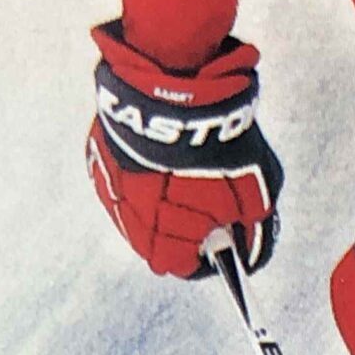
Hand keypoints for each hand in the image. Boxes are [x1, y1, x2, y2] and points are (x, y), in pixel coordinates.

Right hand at [87, 22, 282, 279]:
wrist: (175, 87)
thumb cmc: (218, 147)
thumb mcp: (255, 194)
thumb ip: (254, 231)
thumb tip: (253, 253)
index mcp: (163, 242)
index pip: (184, 267)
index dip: (207, 256)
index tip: (222, 242)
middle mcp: (129, 223)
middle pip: (156, 239)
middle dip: (183, 224)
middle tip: (207, 200)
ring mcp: (109, 187)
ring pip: (135, 206)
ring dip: (158, 196)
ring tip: (184, 169)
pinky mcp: (98, 155)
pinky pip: (123, 173)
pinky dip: (141, 168)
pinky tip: (161, 150)